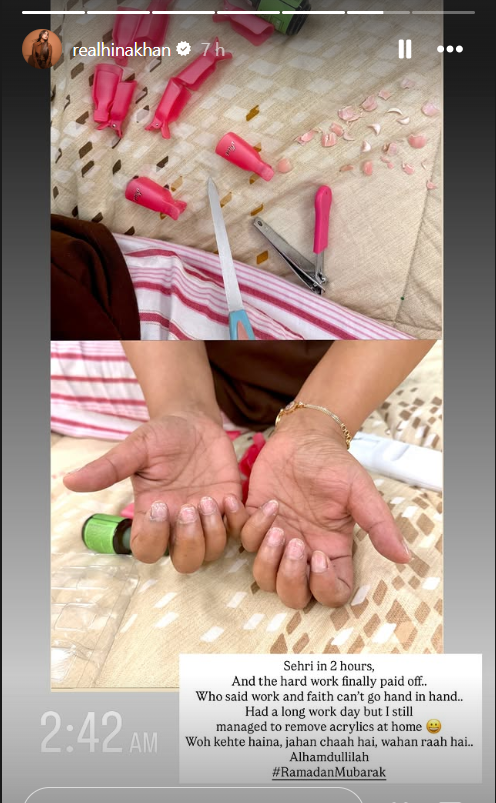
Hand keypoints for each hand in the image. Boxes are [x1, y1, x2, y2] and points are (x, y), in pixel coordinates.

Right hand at [64, 412, 246, 570]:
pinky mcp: (231, 507)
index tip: (159, 505)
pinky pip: (240, 532)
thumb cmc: (161, 435)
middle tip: (190, 507)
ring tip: (209, 499)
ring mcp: (208, 518)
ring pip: (213, 553)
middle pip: (185, 562)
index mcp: (153, 514)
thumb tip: (68, 480)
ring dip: (213, 532)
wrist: (193, 420)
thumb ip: (108, 468)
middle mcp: (179, 523)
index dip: (154, 538)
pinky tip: (230, 496)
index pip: (147, 550)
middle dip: (189, 542)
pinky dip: (238, 521)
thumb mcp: (135, 448)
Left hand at [241, 413, 410, 608]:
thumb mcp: (360, 491)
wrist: (304, 437)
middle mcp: (304, 551)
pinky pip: (239, 539)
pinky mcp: (253, 520)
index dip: (324, 587)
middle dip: (290, 577)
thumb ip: (378, 524)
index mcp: (332, 550)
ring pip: (263, 577)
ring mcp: (277, 538)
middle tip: (294, 541)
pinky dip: (239, 523)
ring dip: (266, 557)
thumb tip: (404, 557)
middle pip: (293, 595)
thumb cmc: (334, 463)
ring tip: (274, 523)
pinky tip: (243, 501)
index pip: (332, 593)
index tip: (319, 556)